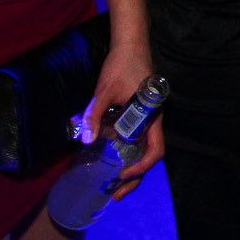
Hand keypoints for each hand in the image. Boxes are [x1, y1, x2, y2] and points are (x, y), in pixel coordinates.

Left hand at [75, 42, 163, 202]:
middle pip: (149, 155)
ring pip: (143, 149)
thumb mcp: (104, 91)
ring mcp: (146, 118)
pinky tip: (113, 158)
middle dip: (135, 178)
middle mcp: (152, 120)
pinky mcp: (139, 113)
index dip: (141, 167)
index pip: (155, 150)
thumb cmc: (121, 65)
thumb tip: (84, 140)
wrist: (130, 44)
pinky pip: (137, 138)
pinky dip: (127, 153)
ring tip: (114, 184)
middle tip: (116, 195)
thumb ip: (94, 114)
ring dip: (132, 168)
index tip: (122, 175)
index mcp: (151, 116)